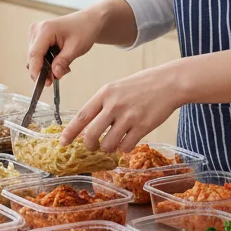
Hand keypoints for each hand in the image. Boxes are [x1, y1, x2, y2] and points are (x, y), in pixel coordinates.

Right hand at [28, 10, 102, 83]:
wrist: (87, 22)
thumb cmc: (84, 29)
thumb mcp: (76, 48)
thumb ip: (63, 62)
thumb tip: (54, 74)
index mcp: (46, 29)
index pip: (35, 54)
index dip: (36, 70)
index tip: (40, 83)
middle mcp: (37, 29)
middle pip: (33, 57)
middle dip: (44, 70)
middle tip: (57, 77)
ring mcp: (36, 32)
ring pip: (35, 57)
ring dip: (46, 66)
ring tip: (62, 66)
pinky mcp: (37, 36)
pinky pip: (38, 54)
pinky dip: (47, 61)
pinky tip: (58, 61)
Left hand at [60, 63, 181, 152]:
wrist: (168, 83)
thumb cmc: (141, 85)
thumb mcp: (116, 88)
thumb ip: (102, 104)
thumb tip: (87, 125)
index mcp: (104, 94)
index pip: (81, 116)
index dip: (70, 132)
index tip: (62, 142)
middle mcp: (114, 105)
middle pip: (91, 135)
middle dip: (89, 145)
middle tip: (94, 146)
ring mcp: (128, 117)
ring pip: (108, 145)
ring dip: (109, 148)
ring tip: (115, 142)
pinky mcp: (143, 127)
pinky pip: (126, 147)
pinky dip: (124, 148)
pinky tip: (128, 140)